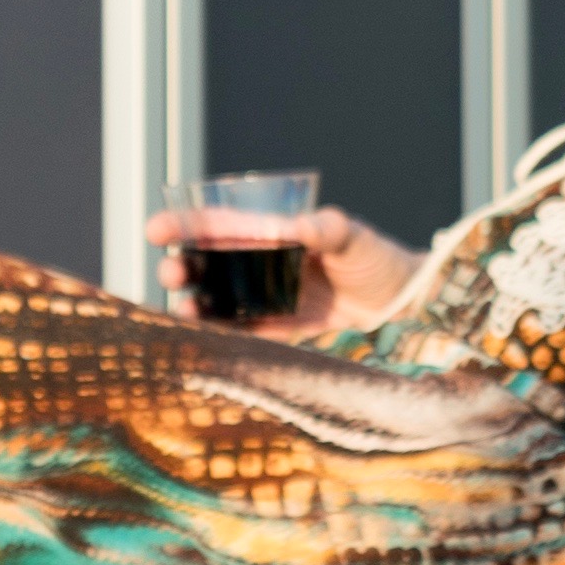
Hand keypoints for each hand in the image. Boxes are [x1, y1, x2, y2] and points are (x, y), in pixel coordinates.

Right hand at [142, 197, 425, 335]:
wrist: (408, 306)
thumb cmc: (380, 261)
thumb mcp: (355, 237)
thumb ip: (328, 230)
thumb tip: (300, 228)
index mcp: (274, 234)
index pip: (222, 225)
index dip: (187, 224)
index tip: (156, 228)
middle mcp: (263, 265)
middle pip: (210, 263)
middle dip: (184, 265)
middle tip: (171, 272)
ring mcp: (268, 299)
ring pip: (218, 299)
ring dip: (195, 304)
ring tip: (182, 311)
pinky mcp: (279, 331)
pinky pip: (241, 333)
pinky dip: (219, 335)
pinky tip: (204, 339)